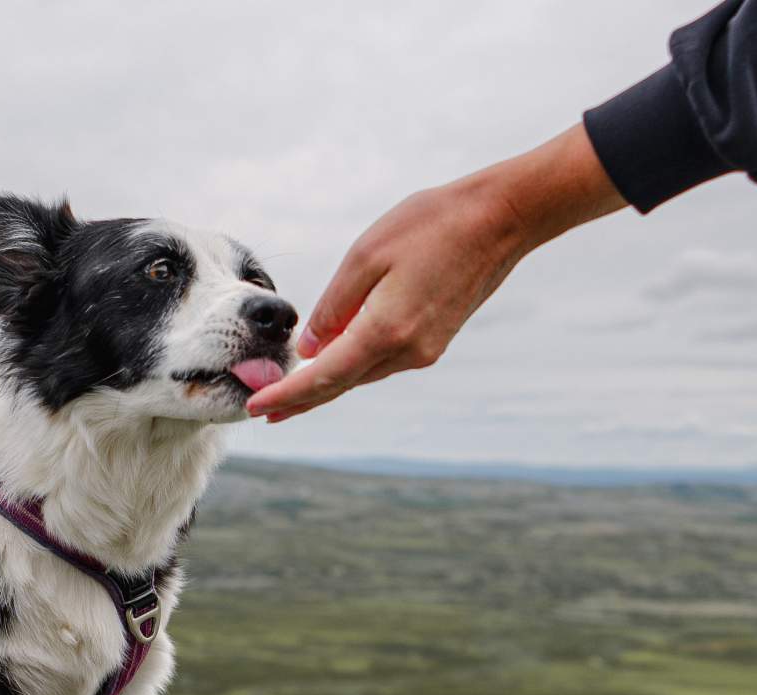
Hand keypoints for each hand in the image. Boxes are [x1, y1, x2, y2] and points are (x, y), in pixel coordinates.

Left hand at [246, 123, 626, 422]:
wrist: (500, 219)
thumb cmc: (431, 225)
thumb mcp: (367, 255)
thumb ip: (335, 305)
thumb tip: (310, 347)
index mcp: (386, 332)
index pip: (324, 377)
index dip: (287, 395)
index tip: (257, 410)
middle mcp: (407, 353)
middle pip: (341, 384)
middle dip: (300, 399)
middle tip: (263, 413)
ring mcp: (424, 351)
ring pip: (362, 374)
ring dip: (327, 382)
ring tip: (287, 390)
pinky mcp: (434, 341)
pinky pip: (381, 360)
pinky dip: (352, 364)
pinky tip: (332, 359)